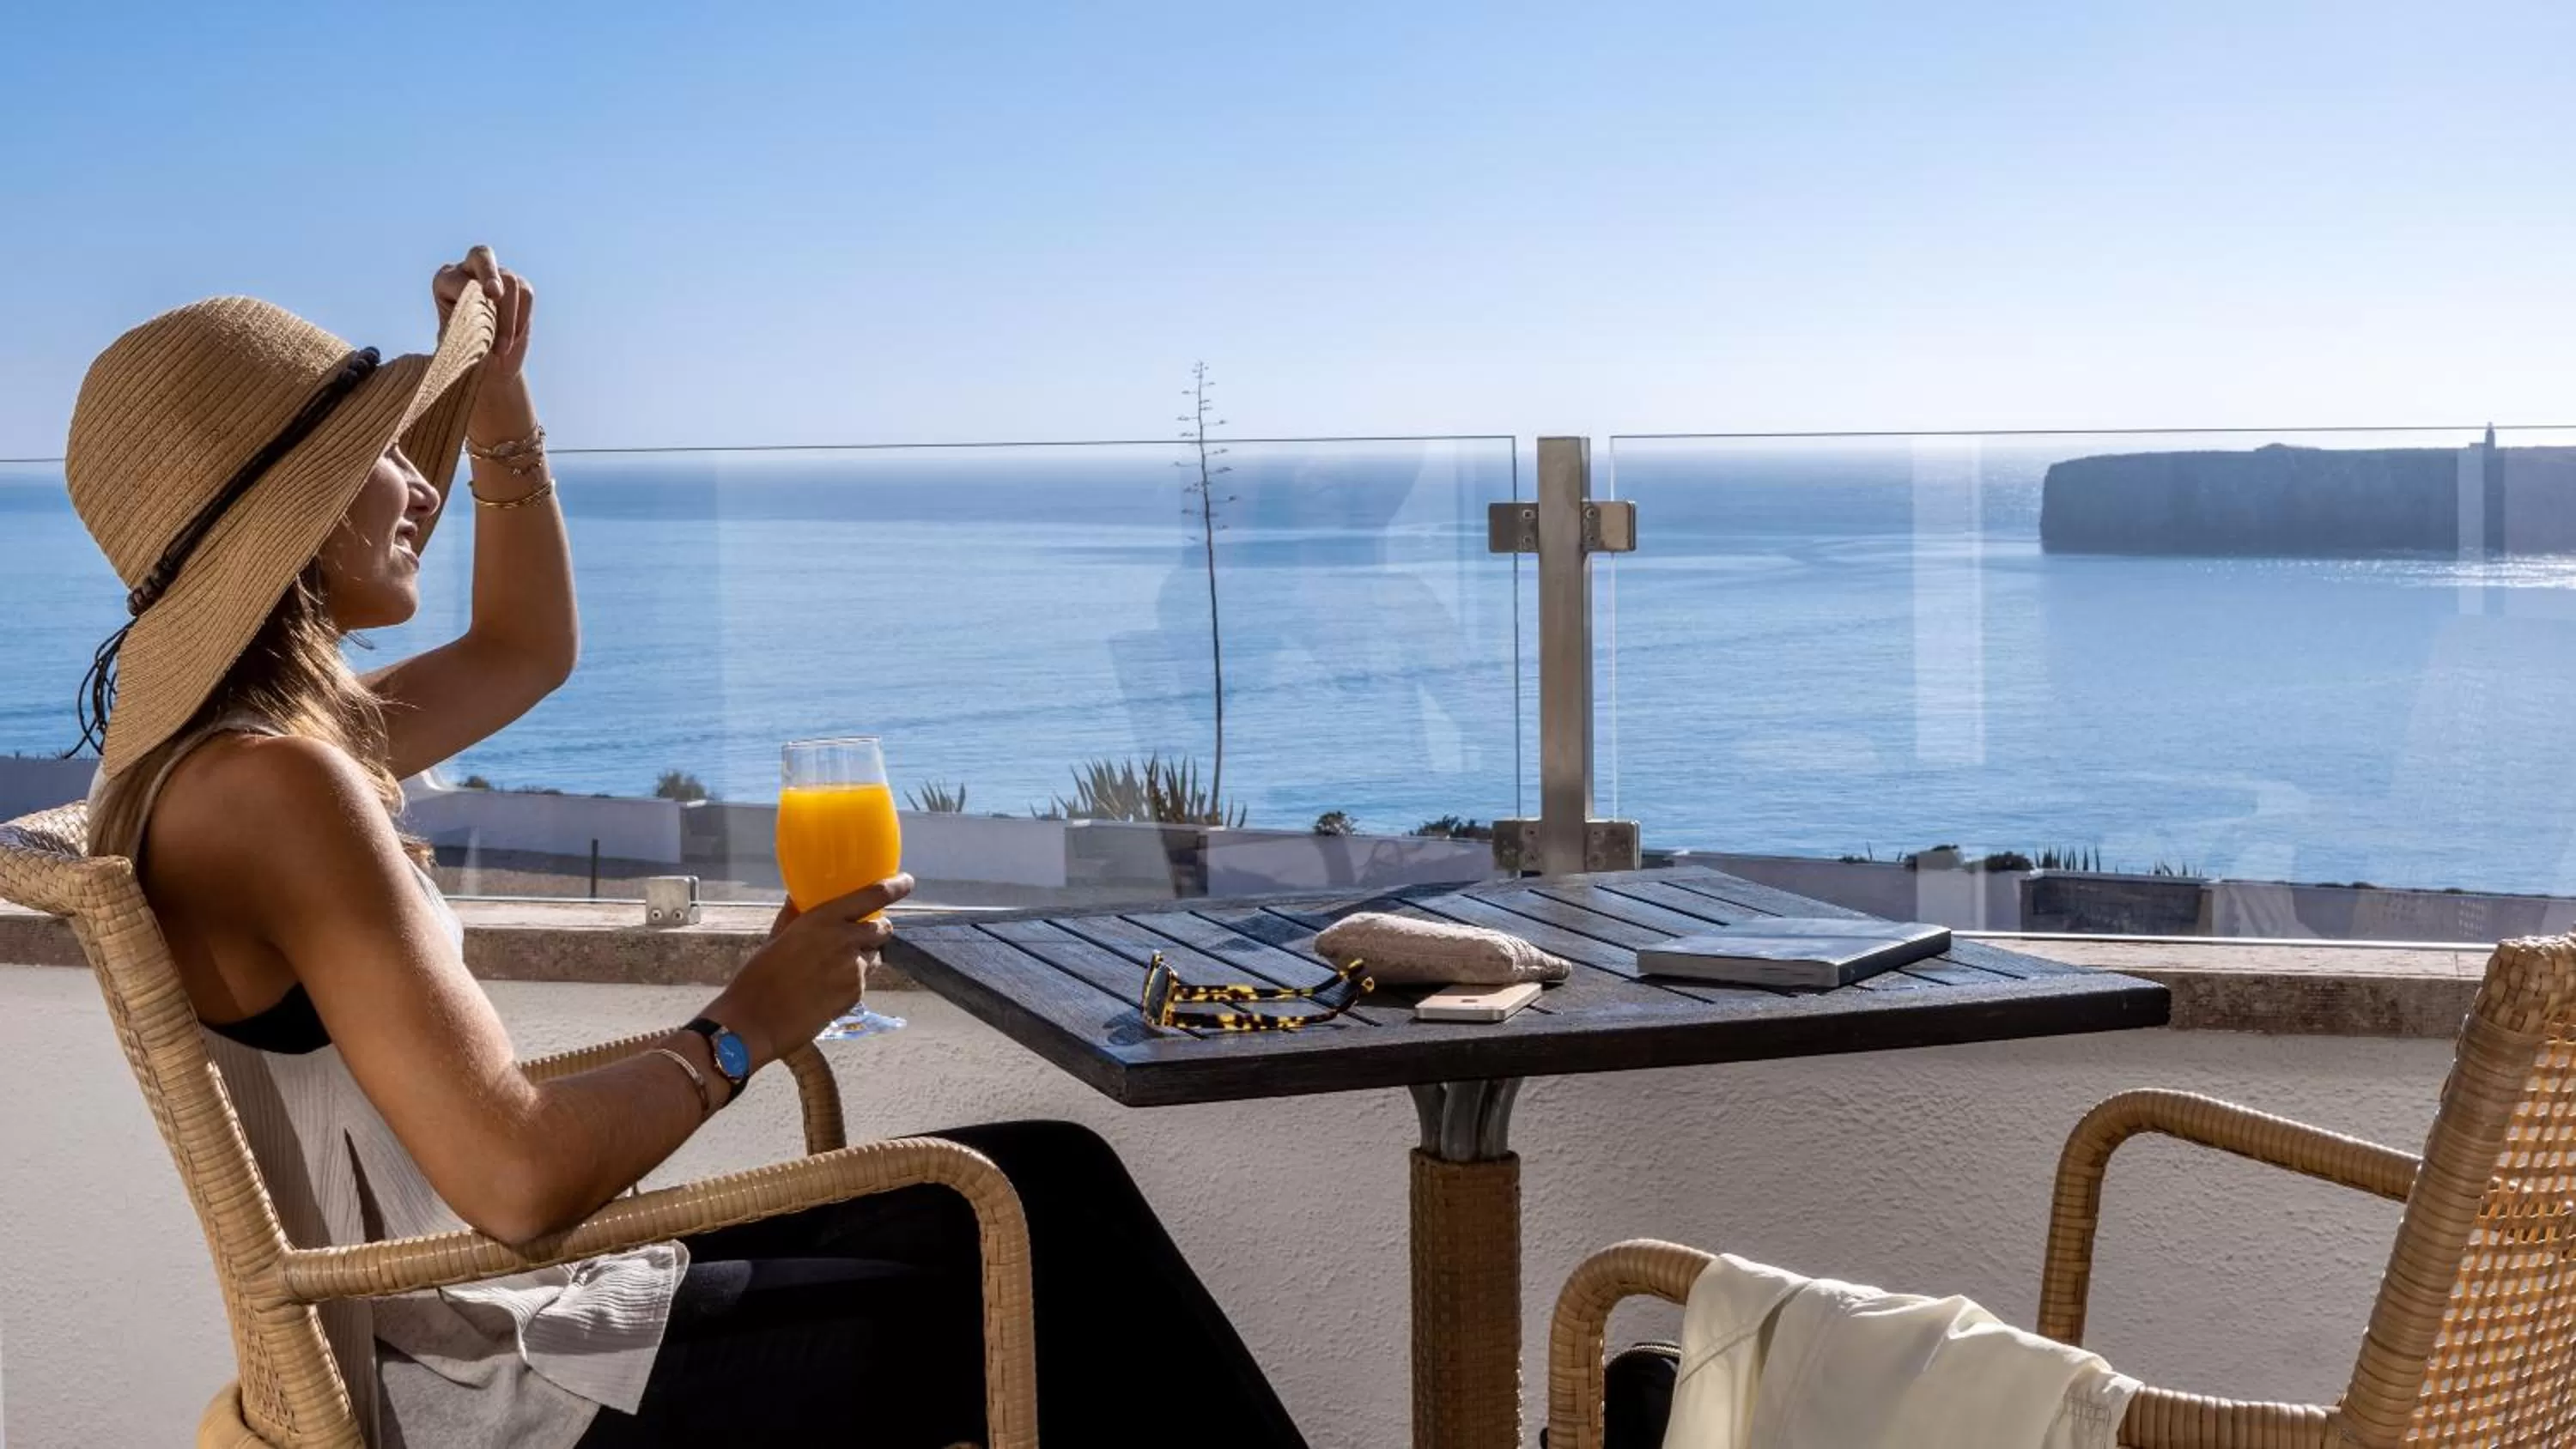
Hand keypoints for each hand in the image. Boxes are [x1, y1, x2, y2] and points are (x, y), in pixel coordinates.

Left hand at [433, 244, 533, 386]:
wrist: (484, 368)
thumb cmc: (461, 357)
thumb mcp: (449, 349)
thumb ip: (450, 340)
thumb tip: (444, 344)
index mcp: (446, 282)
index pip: (457, 279)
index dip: (466, 295)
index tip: (472, 316)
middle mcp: (470, 273)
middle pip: (481, 256)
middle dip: (488, 274)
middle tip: (494, 294)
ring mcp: (498, 277)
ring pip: (509, 282)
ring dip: (507, 319)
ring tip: (500, 349)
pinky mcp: (520, 288)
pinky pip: (526, 294)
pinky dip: (521, 318)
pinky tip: (511, 340)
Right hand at [714, 875, 915, 1063]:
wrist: (756, 1020)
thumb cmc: (759, 975)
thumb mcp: (778, 936)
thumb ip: (796, 914)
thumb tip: (800, 896)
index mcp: (824, 918)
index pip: (874, 895)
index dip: (896, 887)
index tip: (907, 882)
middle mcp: (845, 939)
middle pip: (882, 929)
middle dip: (876, 931)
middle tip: (859, 936)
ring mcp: (854, 969)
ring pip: (873, 958)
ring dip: (862, 959)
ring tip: (830, 971)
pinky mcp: (856, 994)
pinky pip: (862, 982)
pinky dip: (851, 983)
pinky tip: (825, 991)